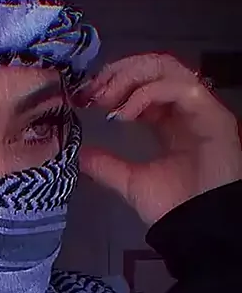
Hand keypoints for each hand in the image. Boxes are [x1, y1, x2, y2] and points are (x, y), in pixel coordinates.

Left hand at [72, 53, 241, 225]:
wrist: (197, 228)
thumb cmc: (173, 207)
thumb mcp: (130, 182)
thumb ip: (107, 165)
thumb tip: (80, 154)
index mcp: (169, 121)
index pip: (144, 83)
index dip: (114, 82)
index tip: (86, 95)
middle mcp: (185, 109)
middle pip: (155, 65)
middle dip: (120, 72)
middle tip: (94, 91)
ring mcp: (201, 109)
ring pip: (167, 67)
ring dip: (131, 77)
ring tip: (107, 99)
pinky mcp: (213, 114)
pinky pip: (180, 87)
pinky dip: (147, 93)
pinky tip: (126, 114)